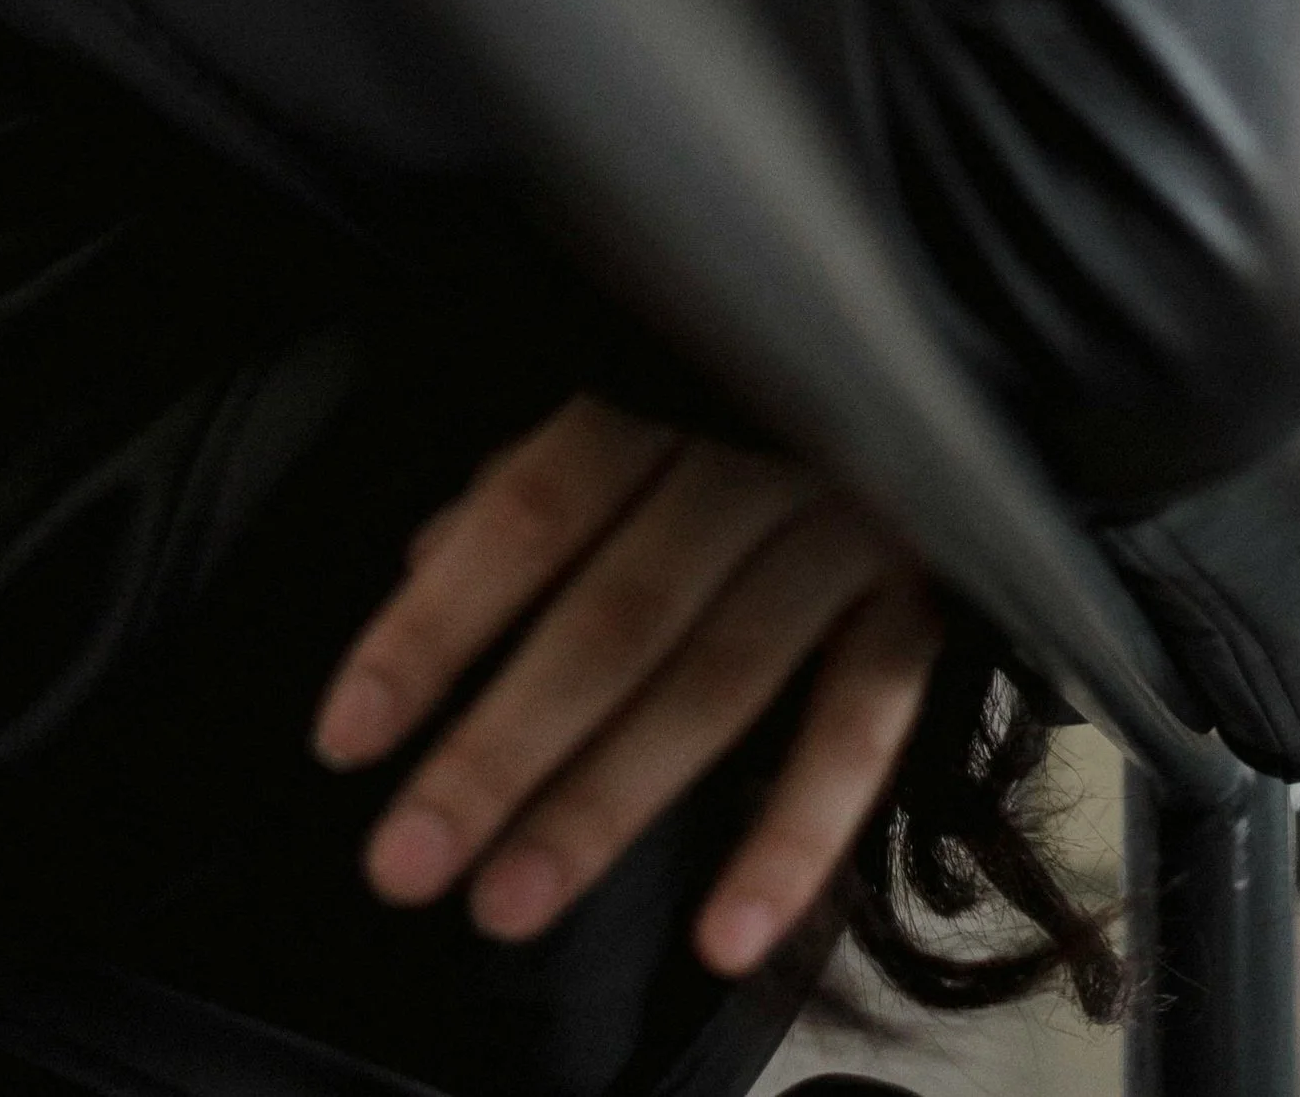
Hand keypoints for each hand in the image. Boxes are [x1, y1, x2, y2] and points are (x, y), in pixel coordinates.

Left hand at [312, 395, 937, 974]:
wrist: (953, 360)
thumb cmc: (756, 384)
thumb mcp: (639, 391)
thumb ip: (533, 478)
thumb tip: (425, 560)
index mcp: (664, 386)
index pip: (527, 515)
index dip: (435, 625)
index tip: (346, 739)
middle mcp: (753, 454)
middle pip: (611, 617)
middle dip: (500, 748)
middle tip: (405, 864)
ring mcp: (847, 525)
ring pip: (714, 682)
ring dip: (607, 802)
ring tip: (509, 906)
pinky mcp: (930, 599)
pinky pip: (859, 732)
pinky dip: (793, 838)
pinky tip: (720, 938)